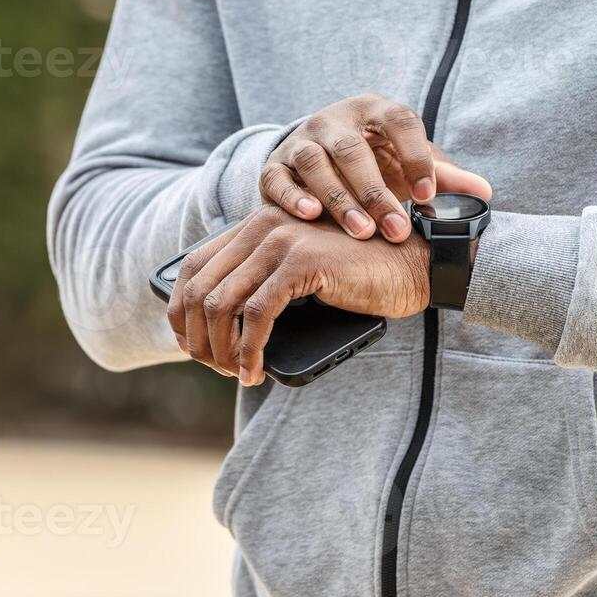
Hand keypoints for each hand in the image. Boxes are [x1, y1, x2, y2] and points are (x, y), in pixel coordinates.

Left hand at [168, 206, 429, 384]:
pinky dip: (250, 350)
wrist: (413, 265)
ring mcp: (280, 240)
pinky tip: (255, 370)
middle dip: (199, 337)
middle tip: (214, 368)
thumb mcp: (301, 273)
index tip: (191, 345)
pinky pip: (257, 316)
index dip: (182, 311)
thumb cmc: (362, 276)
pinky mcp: (302, 262)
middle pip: (200, 287)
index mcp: (257, 223)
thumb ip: (263, 281)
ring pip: (223, 304)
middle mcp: (262, 224)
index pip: (194, 266)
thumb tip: (216, 329)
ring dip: (221, 349)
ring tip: (235, 374)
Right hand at [259, 92, 491, 241]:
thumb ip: (444, 178)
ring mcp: (302, 140)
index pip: (399, 121)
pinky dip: (293, 196)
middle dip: (375, 192)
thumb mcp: (408, 164)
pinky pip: (278, 177)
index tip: (428, 196)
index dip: (416, 156)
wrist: (321, 157)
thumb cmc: (376, 161)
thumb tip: (485, 192)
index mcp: (375, 111)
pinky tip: (311, 216)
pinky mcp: (275, 165)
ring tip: (361, 231)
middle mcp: (335, 120)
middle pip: (353, 149)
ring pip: (316, 163)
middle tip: (394, 230)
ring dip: (339, 198)